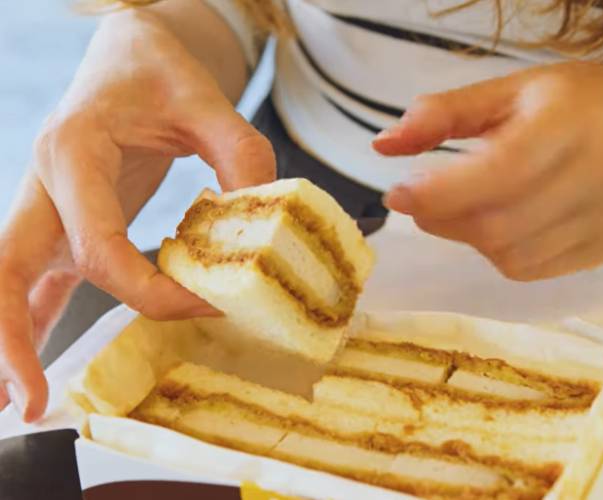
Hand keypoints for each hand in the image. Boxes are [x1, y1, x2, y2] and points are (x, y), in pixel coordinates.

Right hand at [0, 9, 274, 420]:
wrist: (127, 57)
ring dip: (10, 340)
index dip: (153, 290)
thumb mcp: (206, 100)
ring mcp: (48, 208)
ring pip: (8, 280)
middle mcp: (46, 185)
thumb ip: (241, 156)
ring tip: (15, 403)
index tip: (211, 304)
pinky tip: (28, 368)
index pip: (99, 246)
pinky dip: (31, 322)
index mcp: (73, 153)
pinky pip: (37, 279)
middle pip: (7, 270)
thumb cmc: (159, 73)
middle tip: (29, 401)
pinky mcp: (64, 223)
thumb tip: (262, 228)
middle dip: (12, 336)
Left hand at [374, 62, 602, 281]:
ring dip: (469, 235)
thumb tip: (382, 145)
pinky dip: (499, 251)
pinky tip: (505, 219)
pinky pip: (529, 269)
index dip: (439, 192)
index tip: (397, 192)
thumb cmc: (567, 103)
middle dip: (443, 218)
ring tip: (472, 202)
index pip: (499, 173)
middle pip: (497, 226)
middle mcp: (596, 178)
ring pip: (509, 256)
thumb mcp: (504, 92)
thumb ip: (441, 115)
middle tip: (423, 199)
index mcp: (568, 126)